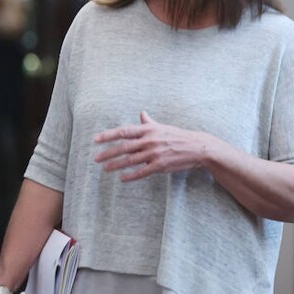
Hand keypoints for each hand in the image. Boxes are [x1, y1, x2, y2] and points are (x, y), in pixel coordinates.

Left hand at [93, 111, 210, 180]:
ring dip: (116, 165)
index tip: (96, 139)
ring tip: (105, 168)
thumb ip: (149, 123)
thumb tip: (142, 114)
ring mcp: (154, 153)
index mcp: (148, 130)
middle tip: (96, 159)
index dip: (108, 135)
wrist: (197, 147)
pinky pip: (142, 172)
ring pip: (130, 160)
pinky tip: (122, 178)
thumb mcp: (162, 127)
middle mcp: (149, 140)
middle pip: (124, 147)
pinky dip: (131, 176)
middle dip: (108, 153)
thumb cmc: (178, 136)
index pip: (124, 131)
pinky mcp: (160, 165)